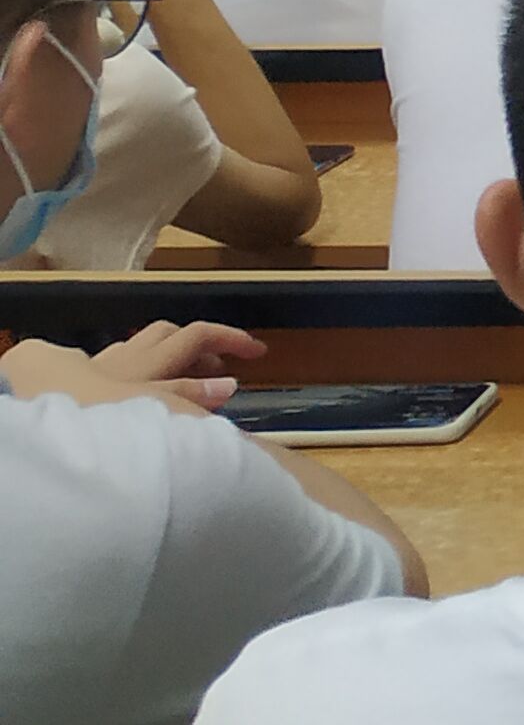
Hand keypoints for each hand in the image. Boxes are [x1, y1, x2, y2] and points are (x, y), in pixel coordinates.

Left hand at [1, 320, 264, 410]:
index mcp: (148, 361)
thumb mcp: (152, 409)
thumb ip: (189, 395)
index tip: (259, 352)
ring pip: (143, 344)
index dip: (231, 338)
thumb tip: (230, 384)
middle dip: (201, 342)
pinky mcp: (81, 380)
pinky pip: (120, 362)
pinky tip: (139, 389)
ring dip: (170, 352)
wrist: (38, 417)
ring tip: (187, 375)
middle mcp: (126, 357)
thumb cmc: (95, 415)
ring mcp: (101, 366)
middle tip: (222, 367)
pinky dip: (140, 368)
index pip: (199, 334)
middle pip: (171, 332)